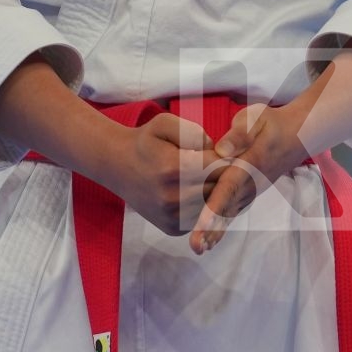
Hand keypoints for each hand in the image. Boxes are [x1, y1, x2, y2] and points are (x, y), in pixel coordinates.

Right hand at [96, 112, 220, 238]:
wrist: (118, 167)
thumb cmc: (146, 142)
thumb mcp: (166, 123)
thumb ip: (194, 132)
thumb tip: (217, 151)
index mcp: (174, 168)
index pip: (220, 167)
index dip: (230, 159)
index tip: (233, 154)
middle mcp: (173, 196)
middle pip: (220, 189)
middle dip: (227, 177)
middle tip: (229, 168)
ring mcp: (172, 216)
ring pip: (213, 206)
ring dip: (218, 194)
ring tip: (214, 179)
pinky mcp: (172, 228)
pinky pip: (202, 218)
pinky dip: (206, 207)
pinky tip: (201, 193)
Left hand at [189, 100, 313, 255]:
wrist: (294, 136)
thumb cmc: (269, 125)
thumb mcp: (255, 118)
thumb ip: (239, 134)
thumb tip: (221, 150)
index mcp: (250, 164)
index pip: (229, 187)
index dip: (215, 206)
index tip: (203, 224)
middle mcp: (250, 183)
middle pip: (228, 207)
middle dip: (212, 227)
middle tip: (196, 247)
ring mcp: (250, 191)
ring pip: (230, 213)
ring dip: (215, 231)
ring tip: (198, 248)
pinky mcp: (248, 194)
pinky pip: (233, 212)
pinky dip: (221, 227)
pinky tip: (208, 239)